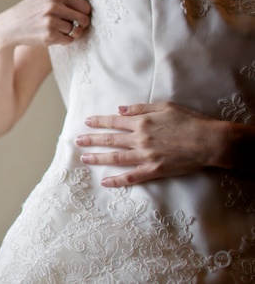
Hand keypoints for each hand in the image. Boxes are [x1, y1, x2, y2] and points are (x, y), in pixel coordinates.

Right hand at [0, 0, 90, 48]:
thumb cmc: (27, 11)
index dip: (85, 12)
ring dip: (71, 33)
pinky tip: (56, 36)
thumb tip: (83, 1)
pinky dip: (65, 40)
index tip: (81, 16)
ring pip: (76, 30)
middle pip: (83, 19)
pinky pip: (68, 40)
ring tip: (61, 31)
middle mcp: (54, 6)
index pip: (84, 5)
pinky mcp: (49, 36)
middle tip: (77, 26)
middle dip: (82, 24)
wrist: (8, 27)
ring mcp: (51, 22)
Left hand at [76, 102, 220, 186]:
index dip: (99, 122)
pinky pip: (131, 177)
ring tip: (84, 158)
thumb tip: (120, 109)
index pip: (114, 121)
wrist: (210, 141)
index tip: (87, 122)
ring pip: (115, 157)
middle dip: (92, 140)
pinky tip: (105, 182)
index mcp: (142, 122)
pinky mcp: (154, 170)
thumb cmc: (190, 121)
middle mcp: (140, 139)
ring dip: (98, 158)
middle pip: (110, 139)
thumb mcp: (165, 106)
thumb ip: (140, 108)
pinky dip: (117, 180)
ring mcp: (145, 156)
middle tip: (77, 141)